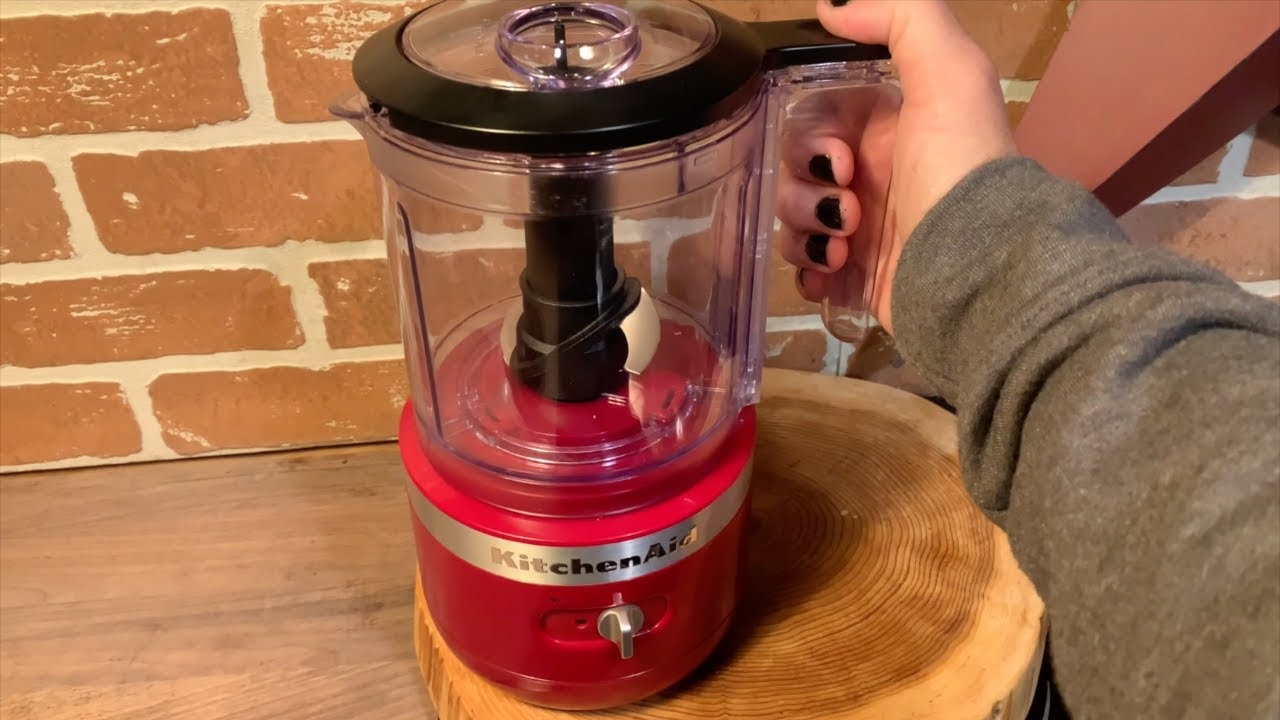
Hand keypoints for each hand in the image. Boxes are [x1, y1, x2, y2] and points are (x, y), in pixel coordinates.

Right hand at [776, 0, 1017, 334]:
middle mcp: (871, 176)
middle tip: (847, 210)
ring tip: (845, 249)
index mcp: (886, 130)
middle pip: (794, 171)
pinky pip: (804, 269)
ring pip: (793, 219)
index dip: (810, 137)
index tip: (838, 158)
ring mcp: (860, 230)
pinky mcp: (854, 278)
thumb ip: (902, 16)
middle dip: (805, 190)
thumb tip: (831, 5)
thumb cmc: (961, 167)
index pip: (814, 120)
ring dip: (805, 232)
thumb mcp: (950, 71)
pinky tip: (831, 273)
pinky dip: (807, 271)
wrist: (980, 270)